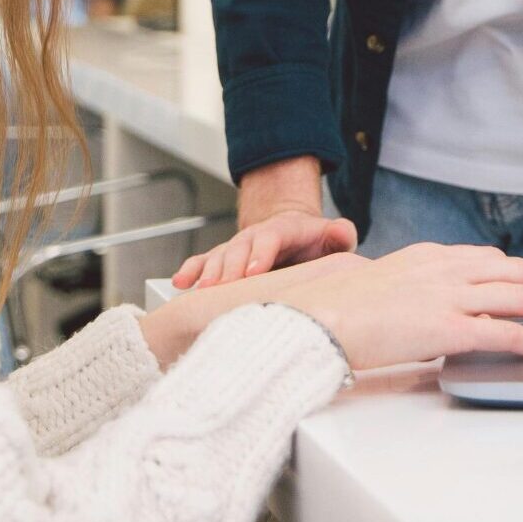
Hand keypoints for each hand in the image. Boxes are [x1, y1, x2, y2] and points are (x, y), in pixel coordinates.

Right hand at [171, 208, 357, 288]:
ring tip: (200, 291)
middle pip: (238, 249)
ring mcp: (237, 248)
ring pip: (219, 257)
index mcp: (282, 231)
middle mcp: (254, 237)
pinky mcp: (225, 261)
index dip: (261, 253)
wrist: (292, 232)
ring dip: (208, 273)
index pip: (270, 238)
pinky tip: (180, 283)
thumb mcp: (332, 235)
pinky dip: (191, 271)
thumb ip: (340, 233)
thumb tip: (342, 231)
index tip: (253, 271)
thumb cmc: (313, 242)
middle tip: (220, 288)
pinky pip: (204, 263)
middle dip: (229, 268)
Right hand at [264, 242, 522, 372]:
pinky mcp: (446, 327)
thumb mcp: (382, 288)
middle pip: (516, 272)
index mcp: (429, 256)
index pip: (491, 259)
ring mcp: (447, 296)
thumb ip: (412, 295)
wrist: (315, 318)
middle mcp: (444, 269)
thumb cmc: (337, 310)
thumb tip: (427, 318)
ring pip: (520, 296)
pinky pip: (506, 332)